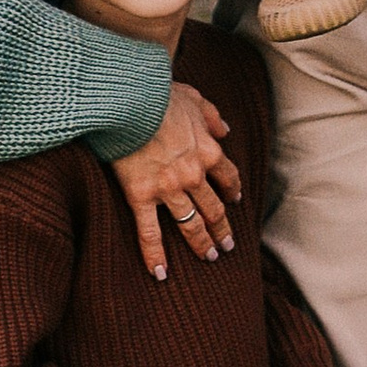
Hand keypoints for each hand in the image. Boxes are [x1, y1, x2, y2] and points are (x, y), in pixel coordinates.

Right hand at [108, 78, 239, 277]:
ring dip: (201, 243)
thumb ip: (212, 115)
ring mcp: (168, 189)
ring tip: (208, 257)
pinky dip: (155, 256)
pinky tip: (160, 274)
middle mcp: (193, 174)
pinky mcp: (141, 196)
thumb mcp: (194, 97)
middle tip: (227, 245)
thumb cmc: (159, 92)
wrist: (131, 99)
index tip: (234, 201)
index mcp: (208, 150)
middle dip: (222, 228)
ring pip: (189, 224)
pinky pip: (150, 233)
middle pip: (213, 208)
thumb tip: (225, 129)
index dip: (232, 190)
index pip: (227, 177)